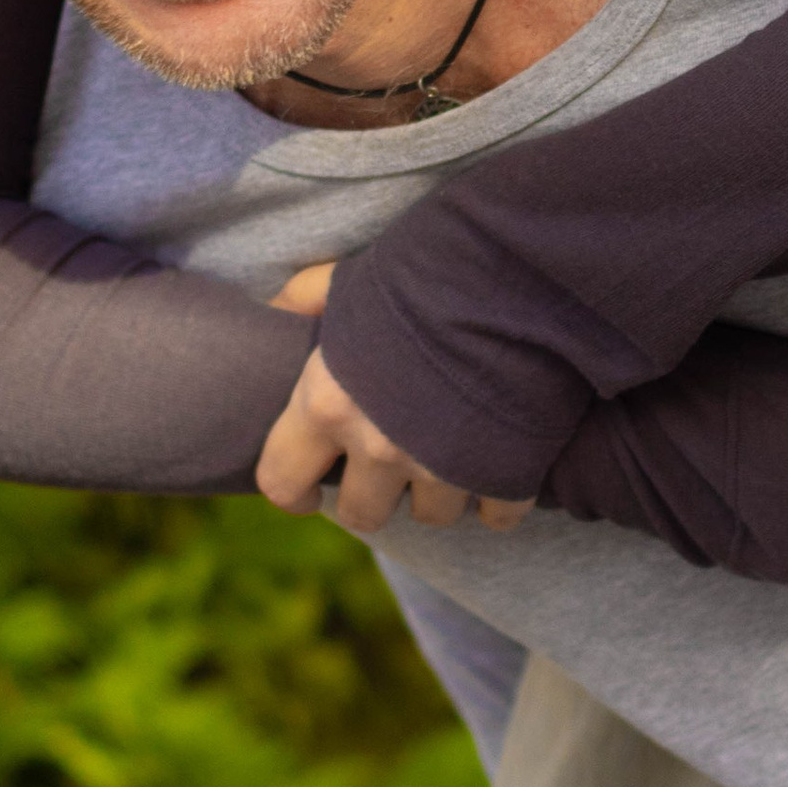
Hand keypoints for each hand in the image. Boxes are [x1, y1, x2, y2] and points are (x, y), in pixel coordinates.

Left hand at [257, 268, 518, 533]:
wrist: (516, 270)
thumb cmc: (423, 273)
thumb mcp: (348, 278)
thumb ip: (303, 300)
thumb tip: (271, 316)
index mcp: (329, 404)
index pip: (282, 481)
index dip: (292, 492)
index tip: (309, 492)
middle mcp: (379, 448)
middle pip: (363, 514)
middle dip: (374, 495)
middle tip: (389, 468)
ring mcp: (444, 468)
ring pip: (434, 516)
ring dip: (440, 492)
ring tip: (450, 457)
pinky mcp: (505, 473)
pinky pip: (497, 515)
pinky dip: (501, 495)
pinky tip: (504, 464)